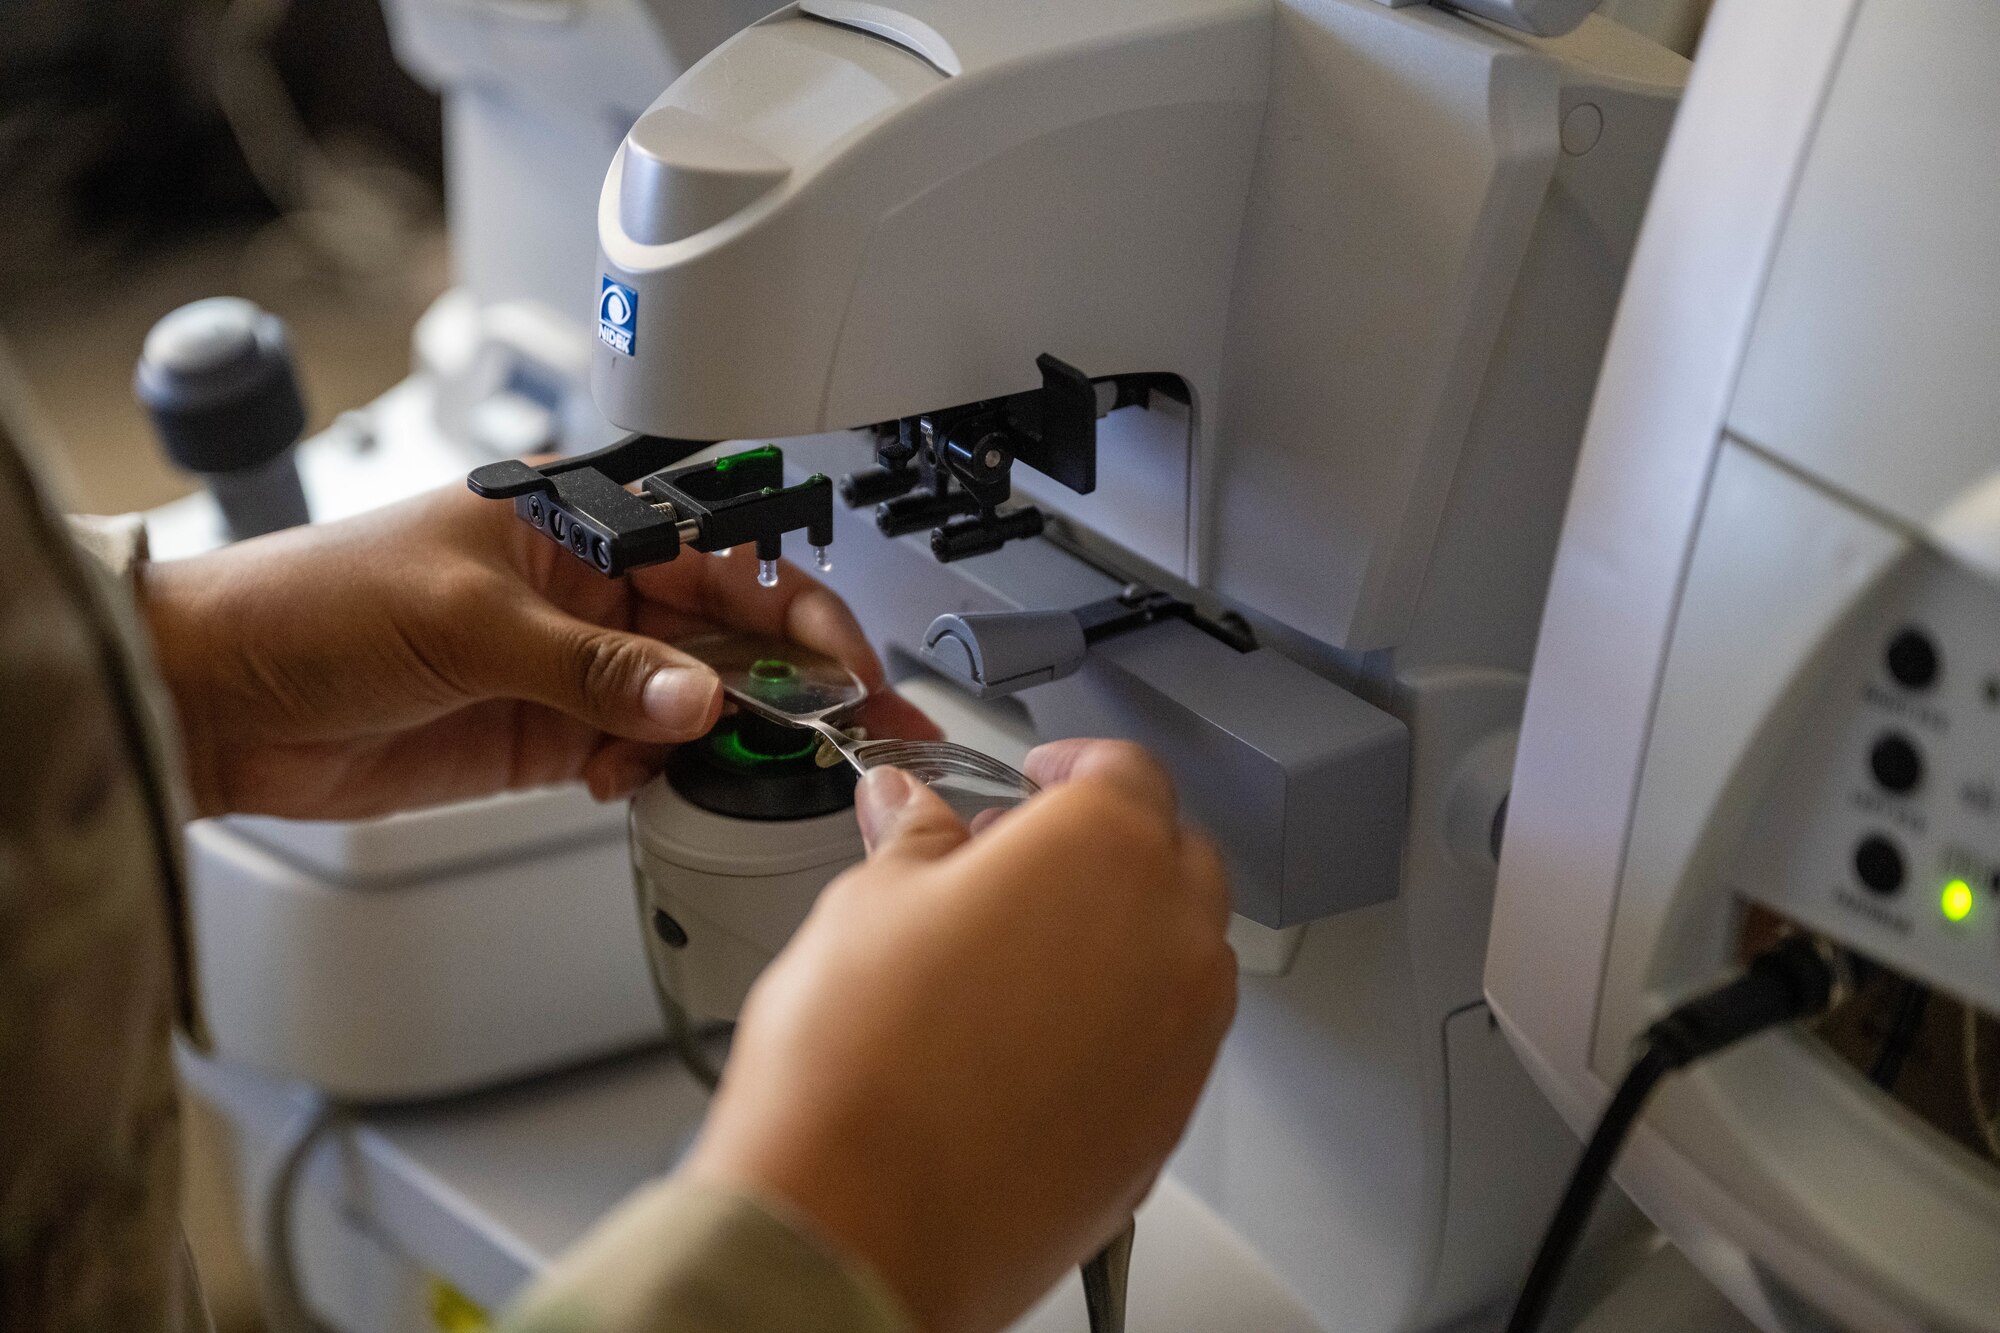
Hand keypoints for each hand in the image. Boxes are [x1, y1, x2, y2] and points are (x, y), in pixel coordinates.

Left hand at [138, 481, 929, 818]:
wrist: (217, 698)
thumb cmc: (313, 604)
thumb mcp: (467, 622)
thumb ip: (594, 668)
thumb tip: (694, 699)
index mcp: (578, 520)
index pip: (721, 555)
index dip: (794, 609)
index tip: (843, 666)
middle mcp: (587, 588)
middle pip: (725, 632)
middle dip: (793, 681)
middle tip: (852, 731)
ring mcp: (572, 664)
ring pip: (691, 698)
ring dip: (727, 735)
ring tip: (754, 765)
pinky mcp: (547, 733)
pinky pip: (638, 752)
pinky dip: (654, 773)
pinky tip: (633, 780)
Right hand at [684, 740, 1236, 1332]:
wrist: (859, 1229)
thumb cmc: (860, 1068)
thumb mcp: (869, 904)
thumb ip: (915, 841)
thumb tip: (914, 812)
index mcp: (1106, 851)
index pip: (1125, 771)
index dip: (1074, 764)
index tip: (1041, 777)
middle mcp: (1170, 939)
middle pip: (1172, 857)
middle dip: (1108, 847)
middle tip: (1020, 865)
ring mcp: (1181, 1041)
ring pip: (1181, 954)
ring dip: (1125, 936)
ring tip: (1021, 960)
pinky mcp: (1166, 1126)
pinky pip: (1166, 1045)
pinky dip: (1123, 1025)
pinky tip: (1033, 1045)